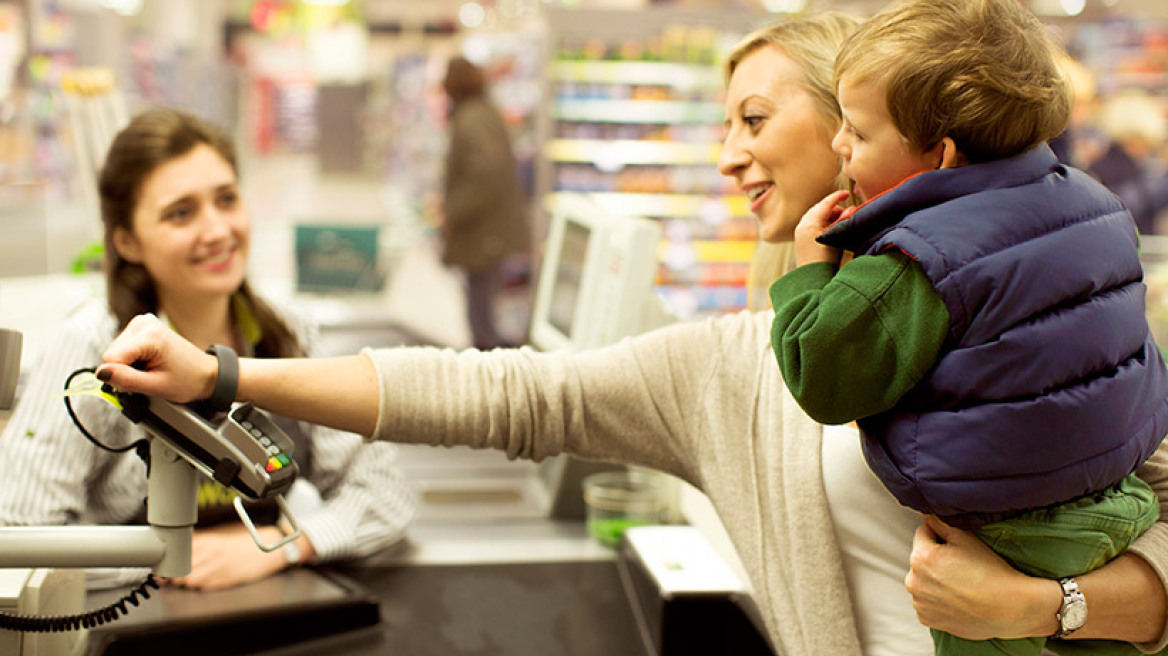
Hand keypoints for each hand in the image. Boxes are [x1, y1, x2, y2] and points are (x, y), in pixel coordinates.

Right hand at [96, 314, 215, 401]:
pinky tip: (148, 361)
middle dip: (124, 370)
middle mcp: (144, 323)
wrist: (204, 372)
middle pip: (111, 354)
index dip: (120, 376)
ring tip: (151, 368)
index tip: (140, 381)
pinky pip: (122, 347)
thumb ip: (126, 379)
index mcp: (150, 335)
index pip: (111, 358)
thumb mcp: (156, 386)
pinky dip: (131, 359)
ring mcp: (143, 322)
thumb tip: (100, 373)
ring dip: (128, 365)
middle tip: (148, 375)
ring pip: (115, 351)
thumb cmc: (187, 379)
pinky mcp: (141, 326)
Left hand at [164, 524, 286, 590]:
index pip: (179, 553)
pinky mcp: (228, 579)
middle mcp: (212, 554)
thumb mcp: (221, 533)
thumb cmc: (244, 539)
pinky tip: (200, 582)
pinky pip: (206, 587)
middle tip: (169, 575)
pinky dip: (199, 586)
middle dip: (173, 575)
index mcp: (208, 541)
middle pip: (181, 569)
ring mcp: (219, 568)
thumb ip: (200, 539)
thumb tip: (178, 545)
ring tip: (183, 580)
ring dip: (184, 583)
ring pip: (191, 581)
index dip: (169, 560)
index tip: (163, 564)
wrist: (269, 545)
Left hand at [794, 190, 848, 266]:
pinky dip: (822, 222)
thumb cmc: (827, 259)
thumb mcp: (838, 237)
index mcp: (810, 223)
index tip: (847, 193)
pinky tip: (831, 228)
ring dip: (828, 215)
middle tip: (847, 212)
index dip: (837, 197)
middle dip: (833, 208)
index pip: (825, 204)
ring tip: (840, 221)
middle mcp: (802, 225)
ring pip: (815, 216)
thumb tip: (851, 208)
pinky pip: (812, 224)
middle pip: (819, 208)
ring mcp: (799, 232)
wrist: (813, 279)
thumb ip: (844, 220)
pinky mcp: (800, 239)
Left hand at [906, 515, 1056, 639]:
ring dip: (932, 579)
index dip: (940, 535)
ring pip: (922, 580)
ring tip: (960, 583)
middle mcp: (913, 581)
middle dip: (934, 558)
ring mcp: (919, 602)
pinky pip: (926, 601)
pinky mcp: (926, 618)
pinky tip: (957, 599)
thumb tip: (924, 512)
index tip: (957, 545)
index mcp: (920, 557)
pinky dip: (936, 599)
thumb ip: (940, 523)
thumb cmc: (990, 571)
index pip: (922, 533)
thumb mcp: (966, 539)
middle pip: (920, 558)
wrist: (1010, 609)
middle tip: (961, 566)